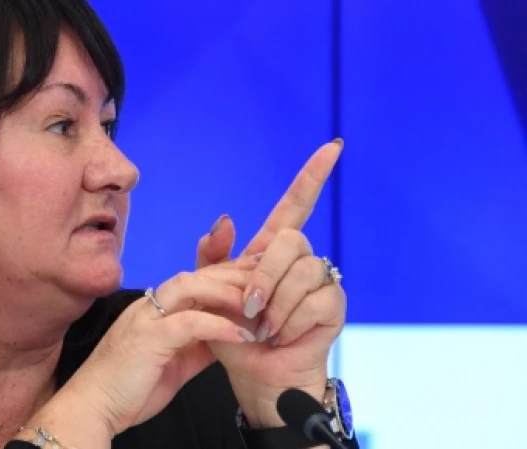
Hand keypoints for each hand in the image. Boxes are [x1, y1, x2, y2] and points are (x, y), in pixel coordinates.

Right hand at [25, 257, 260, 447]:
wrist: (94, 407)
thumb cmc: (130, 387)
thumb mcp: (175, 361)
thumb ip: (200, 344)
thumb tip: (230, 335)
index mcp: (157, 308)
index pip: (198, 278)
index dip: (230, 274)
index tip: (262, 277)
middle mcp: (151, 305)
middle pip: (198, 273)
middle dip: (235, 273)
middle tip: (270, 280)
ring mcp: (146, 318)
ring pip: (190, 286)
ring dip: (228, 292)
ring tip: (259, 305)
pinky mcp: (147, 338)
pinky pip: (188, 322)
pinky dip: (218, 325)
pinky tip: (243, 334)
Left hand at [196, 139, 345, 426]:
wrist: (251, 372)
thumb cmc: (231, 331)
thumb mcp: (209, 290)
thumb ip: (212, 255)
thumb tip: (226, 218)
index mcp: (271, 250)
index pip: (295, 205)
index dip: (312, 176)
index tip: (334, 146)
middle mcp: (300, 260)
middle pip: (290, 240)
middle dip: (265, 274)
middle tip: (249, 307)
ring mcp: (320, 281)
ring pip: (303, 272)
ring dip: (276, 305)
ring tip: (264, 327)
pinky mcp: (333, 306)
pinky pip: (316, 301)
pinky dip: (290, 322)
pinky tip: (282, 335)